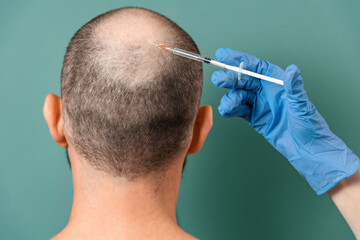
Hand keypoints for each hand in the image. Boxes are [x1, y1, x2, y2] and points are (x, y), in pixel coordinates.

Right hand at [211, 47, 359, 194]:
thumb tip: (292, 70)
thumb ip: (294, 88)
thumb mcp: (302, 106)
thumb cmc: (309, 126)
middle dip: (230, 78)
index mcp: (277, 82)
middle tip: (219, 79)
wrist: (306, 150)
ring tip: (230, 105)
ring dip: (230, 98)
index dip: (239, 59)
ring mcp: (259, 104)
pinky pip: (237, 109)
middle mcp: (266, 91)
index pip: (255, 66)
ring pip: (238, 95)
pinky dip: (230, 109)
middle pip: (243, 79)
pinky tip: (228, 111)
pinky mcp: (254, 117)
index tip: (223, 55)